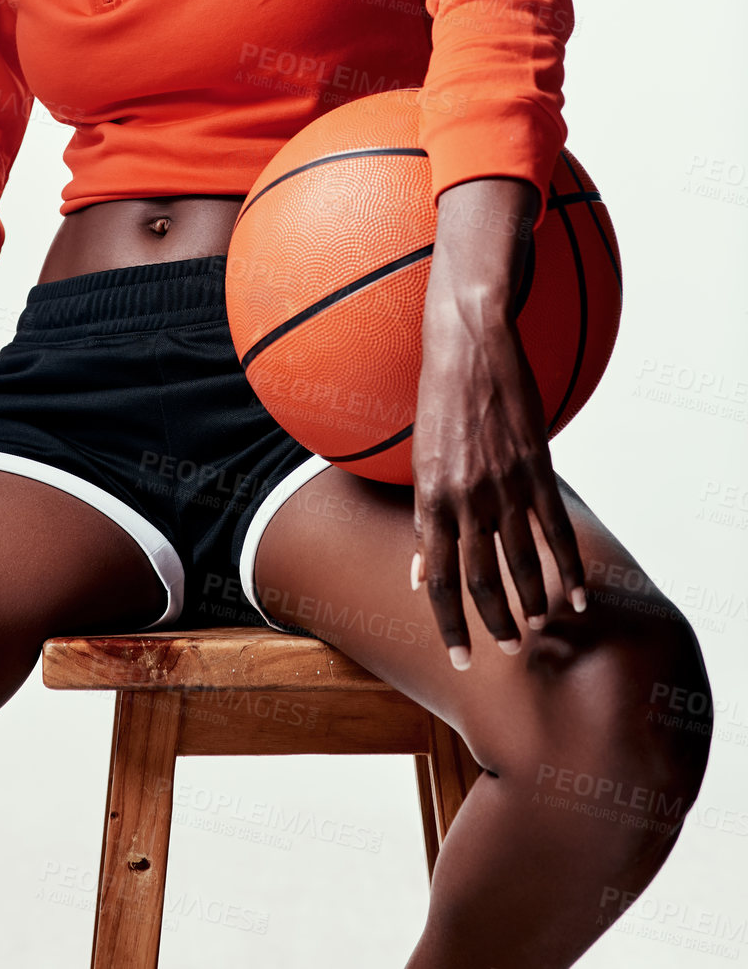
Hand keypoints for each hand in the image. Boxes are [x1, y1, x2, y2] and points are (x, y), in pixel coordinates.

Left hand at [409, 178, 586, 666]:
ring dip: (532, 602)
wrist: (467, 342)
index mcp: (430, 498)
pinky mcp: (536, 468)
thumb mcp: (418, 459)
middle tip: (505, 650)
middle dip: (492, 623)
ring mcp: (503, 486)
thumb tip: (419, 571)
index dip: (445, 622)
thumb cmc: (435, 397)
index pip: (436, 578)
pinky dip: (571, 567)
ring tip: (541, 629)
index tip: (457, 656)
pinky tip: (580, 595)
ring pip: (521, 563)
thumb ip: (423, 519)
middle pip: (480, 581)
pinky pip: (556, 530)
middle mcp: (465, 499)